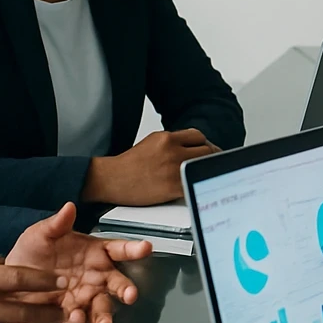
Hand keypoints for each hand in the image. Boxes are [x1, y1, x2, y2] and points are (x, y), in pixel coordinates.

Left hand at [6, 203, 152, 322]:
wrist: (9, 283)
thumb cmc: (30, 255)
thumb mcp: (40, 235)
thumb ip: (56, 224)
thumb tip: (69, 207)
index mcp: (94, 253)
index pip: (118, 249)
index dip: (133, 249)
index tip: (145, 247)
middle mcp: (96, 277)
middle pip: (118, 283)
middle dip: (126, 289)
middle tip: (130, 294)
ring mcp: (85, 298)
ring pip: (103, 307)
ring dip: (106, 316)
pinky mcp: (72, 315)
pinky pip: (80, 321)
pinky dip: (79, 322)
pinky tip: (74, 318)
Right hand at [82, 129, 218, 205]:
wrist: (112, 179)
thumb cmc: (129, 164)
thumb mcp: (152, 143)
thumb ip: (173, 143)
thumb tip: (192, 148)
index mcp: (166, 138)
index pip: (198, 136)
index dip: (204, 144)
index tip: (207, 150)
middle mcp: (172, 150)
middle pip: (206, 149)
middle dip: (210, 157)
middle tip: (210, 164)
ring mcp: (174, 168)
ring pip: (203, 166)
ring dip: (205, 171)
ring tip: (204, 176)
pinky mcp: (173, 186)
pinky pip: (195, 183)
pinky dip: (197, 185)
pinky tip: (196, 187)